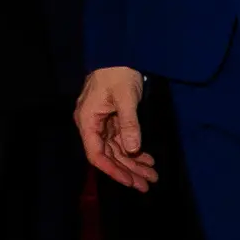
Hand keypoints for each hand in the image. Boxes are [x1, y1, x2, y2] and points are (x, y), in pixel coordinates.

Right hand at [76, 65, 155, 190]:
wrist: (119, 55)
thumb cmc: (118, 74)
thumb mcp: (126, 97)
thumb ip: (129, 124)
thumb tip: (132, 149)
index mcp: (87, 121)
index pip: (96, 154)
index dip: (113, 170)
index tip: (131, 182)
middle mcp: (91, 125)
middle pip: (108, 155)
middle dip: (128, 171)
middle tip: (148, 184)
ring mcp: (101, 123)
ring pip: (116, 150)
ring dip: (134, 163)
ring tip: (152, 175)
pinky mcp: (112, 120)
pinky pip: (122, 141)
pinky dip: (135, 151)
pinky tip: (148, 160)